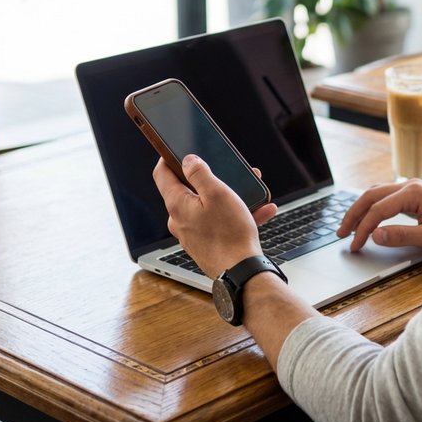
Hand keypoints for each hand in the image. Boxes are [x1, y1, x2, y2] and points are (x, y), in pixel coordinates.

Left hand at [152, 155, 277, 277]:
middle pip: (189, 190)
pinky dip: (237, 215)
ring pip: (209, 207)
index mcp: (177, 204)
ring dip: (230, 197)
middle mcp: (180, 220)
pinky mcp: (207, 245)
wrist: (241, 271)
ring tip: (251, 193)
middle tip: (228, 172)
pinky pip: (220, 223)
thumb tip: (188, 160)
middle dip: (211, 179)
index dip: (167, 158)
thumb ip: (200, 172)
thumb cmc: (229, 233)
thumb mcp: (217, 193)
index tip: (175, 150)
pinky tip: (259, 212)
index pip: (162, 175)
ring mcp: (193, 234)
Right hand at [337, 181, 421, 253]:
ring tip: (349, 227)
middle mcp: (410, 185)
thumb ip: (402, 236)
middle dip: (354, 214)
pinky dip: (371, 206)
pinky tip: (366, 218)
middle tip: (341, 233)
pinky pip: (385, 196)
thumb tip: (375, 235)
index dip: (363, 228)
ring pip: (376, 193)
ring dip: (360, 209)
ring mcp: (411, 188)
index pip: (378, 209)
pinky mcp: (413, 194)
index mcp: (414, 192)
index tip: (355, 245)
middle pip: (371, 195)